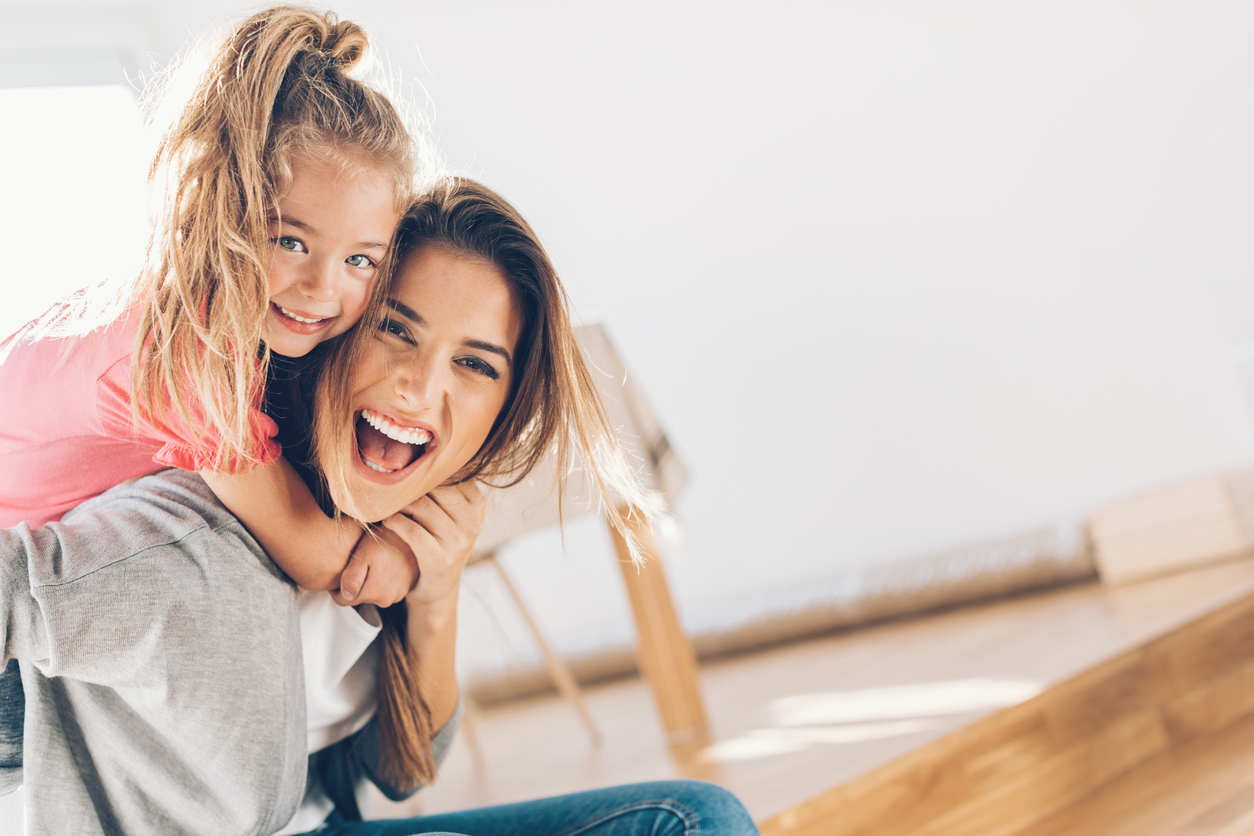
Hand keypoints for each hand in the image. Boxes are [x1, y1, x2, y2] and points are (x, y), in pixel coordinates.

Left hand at [332, 527, 418, 606]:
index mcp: (373, 592)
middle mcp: (386, 598)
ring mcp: (397, 595)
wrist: (413, 533)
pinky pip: (385, 590)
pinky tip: (385, 565)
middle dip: (355, 585)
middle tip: (360, 563)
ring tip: (373, 563)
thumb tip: (345, 596)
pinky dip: (382, 581)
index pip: (343, 600)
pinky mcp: (405, 590)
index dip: (337, 588)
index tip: (340, 573)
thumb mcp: (363, 553)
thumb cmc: (386, 539)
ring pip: (373, 594)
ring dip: (370, 583)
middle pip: (359, 598)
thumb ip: (351, 577)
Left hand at [378, 480, 486, 607]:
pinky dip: (394, 522)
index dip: (424, 471)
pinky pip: (411, 531)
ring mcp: (459, 542)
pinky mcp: (440, 560)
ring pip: (421, 506)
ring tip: (386, 502)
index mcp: (479, 505)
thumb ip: (446, 487)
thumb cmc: (438, 543)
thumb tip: (426, 448)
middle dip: (409, 485)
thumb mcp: (452, 514)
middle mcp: (473, 522)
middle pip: (435, 488)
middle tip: (389, 484)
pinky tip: (386, 521)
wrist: (437, 591)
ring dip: (397, 503)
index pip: (450, 473)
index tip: (405, 471)